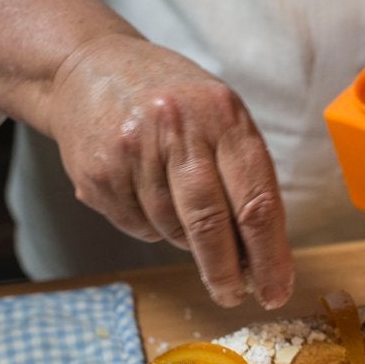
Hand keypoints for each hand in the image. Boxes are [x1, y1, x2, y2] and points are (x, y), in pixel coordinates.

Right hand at [46, 34, 292, 308]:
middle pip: (210, 224)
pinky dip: (150, 225)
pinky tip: (145, 193)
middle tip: (233, 296)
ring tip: (179, 207)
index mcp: (223, 116)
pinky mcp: (99, 174)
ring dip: (185, 239)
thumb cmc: (173, 102)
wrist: (89, 68)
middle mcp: (178, 130)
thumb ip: (244, 177)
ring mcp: (133, 152)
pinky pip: (137, 226)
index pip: (256, 201)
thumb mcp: (220, 117)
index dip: (269, 256)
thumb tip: (259, 256)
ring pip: (172, 230)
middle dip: (225, 271)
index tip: (275, 290)